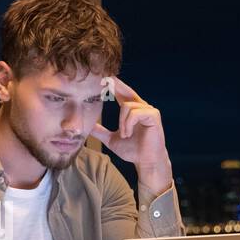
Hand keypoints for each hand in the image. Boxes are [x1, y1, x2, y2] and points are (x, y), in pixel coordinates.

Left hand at [92, 77, 173, 193]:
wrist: (145, 162)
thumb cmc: (132, 151)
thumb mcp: (111, 139)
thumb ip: (100, 131)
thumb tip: (86, 126)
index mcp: (132, 111)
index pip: (121, 93)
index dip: (113, 85)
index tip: (103, 78)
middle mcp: (141, 107)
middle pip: (126, 91)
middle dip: (116, 84)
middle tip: (105, 78)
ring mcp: (148, 110)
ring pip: (127, 106)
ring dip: (122, 122)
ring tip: (124, 134)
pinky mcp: (153, 115)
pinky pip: (135, 113)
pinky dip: (128, 124)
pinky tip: (128, 133)